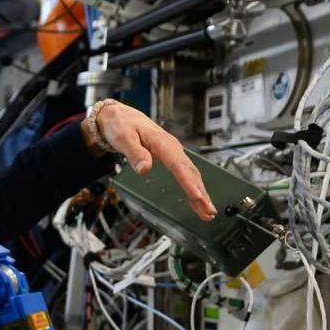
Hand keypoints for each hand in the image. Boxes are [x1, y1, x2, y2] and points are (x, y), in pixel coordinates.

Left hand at [93, 102, 215, 220]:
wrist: (121, 117)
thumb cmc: (122, 125)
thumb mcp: (123, 138)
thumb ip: (134, 153)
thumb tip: (144, 168)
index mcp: (163, 143)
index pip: (178, 165)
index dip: (188, 182)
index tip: (196, 196)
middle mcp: (172, 148)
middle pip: (190, 173)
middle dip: (201, 193)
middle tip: (208, 211)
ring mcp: (174, 153)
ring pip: (191, 175)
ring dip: (201, 194)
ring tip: (208, 212)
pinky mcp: (171, 158)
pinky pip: (186, 174)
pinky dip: (194, 188)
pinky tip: (198, 200)